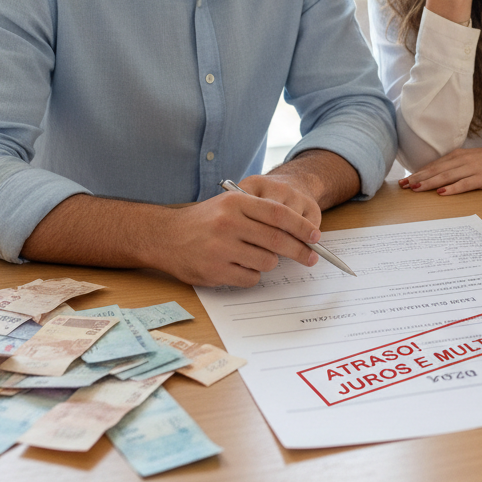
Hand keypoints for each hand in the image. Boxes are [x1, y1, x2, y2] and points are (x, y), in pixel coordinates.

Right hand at [160, 177, 321, 286]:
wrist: (165, 236)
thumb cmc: (205, 220)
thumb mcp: (230, 205)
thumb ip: (261, 213)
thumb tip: (300, 232)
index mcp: (236, 202)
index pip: (279, 215)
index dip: (302, 227)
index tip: (316, 236)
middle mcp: (228, 223)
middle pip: (278, 240)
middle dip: (300, 251)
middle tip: (311, 257)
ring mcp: (220, 248)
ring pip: (266, 261)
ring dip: (269, 262)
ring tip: (255, 256)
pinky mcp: (214, 271)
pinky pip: (250, 278)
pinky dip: (252, 275)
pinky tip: (240, 266)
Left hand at [398, 142, 481, 194]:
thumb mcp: (473, 159)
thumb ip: (457, 166)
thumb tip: (440, 176)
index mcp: (459, 155)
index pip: (434, 165)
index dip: (418, 173)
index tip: (404, 180)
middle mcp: (463, 160)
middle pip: (436, 170)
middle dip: (417, 178)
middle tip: (402, 186)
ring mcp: (473, 168)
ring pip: (446, 176)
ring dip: (429, 183)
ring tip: (415, 189)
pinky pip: (465, 184)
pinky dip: (453, 188)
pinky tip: (442, 193)